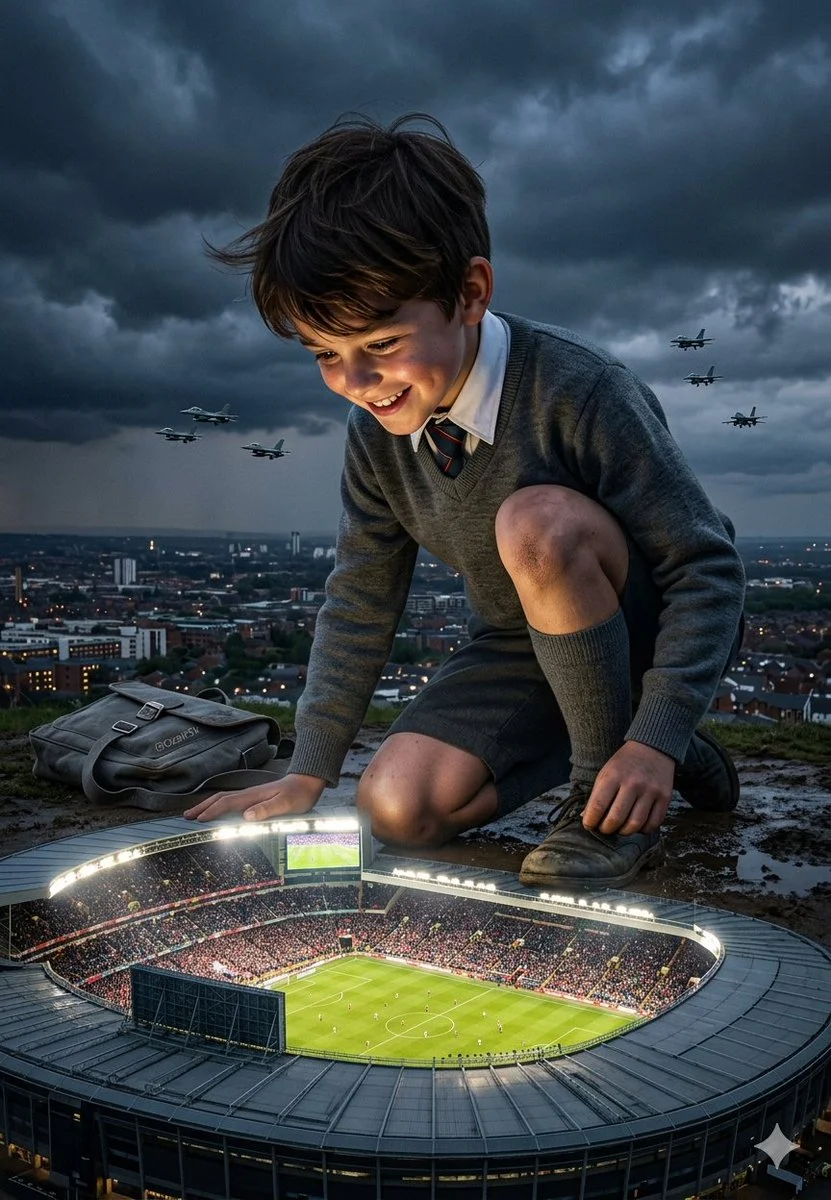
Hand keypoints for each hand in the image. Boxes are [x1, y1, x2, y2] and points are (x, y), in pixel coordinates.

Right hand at [183, 772, 326, 822]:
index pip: (227, 803)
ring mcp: (251, 795)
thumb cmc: (298, 795)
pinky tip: (217, 811)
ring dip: (208, 805)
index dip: (212, 811)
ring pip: (224, 799)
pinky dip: (218, 805)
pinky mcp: (254, 798)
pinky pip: (231, 801)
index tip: (199, 820)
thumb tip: (246, 816)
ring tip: (195, 813)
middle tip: (187, 816)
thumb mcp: (286, 804)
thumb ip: (267, 809)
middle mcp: (249, 794)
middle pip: (220, 798)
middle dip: (203, 806)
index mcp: (253, 796)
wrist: (307, 783)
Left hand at [581, 741, 674, 835]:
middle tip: (604, 829)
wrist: (653, 748)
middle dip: (606, 829)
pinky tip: (637, 825)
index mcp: (613, 775)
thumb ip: (597, 795)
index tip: (589, 825)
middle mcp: (633, 783)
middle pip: (616, 818)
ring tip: (619, 828)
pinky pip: (653, 823)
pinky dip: (643, 830)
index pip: (598, 805)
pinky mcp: (665, 797)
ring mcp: (650, 791)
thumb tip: (587, 818)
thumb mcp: (606, 773)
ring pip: (635, 824)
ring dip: (624, 832)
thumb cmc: (625, 763)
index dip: (591, 821)